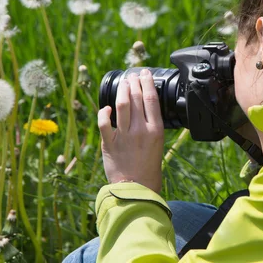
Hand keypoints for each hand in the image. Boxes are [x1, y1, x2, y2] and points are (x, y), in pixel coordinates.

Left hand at [98, 69, 163, 193]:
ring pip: (121, 105)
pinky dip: (104, 112)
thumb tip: (145, 107)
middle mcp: (140, 130)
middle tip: (132, 76)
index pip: (151, 98)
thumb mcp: (158, 144)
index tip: (144, 73)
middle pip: (136, 98)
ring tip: (123, 84)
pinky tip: (107, 108)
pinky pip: (104, 122)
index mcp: (155, 130)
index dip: (146, 82)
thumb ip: (151, 126)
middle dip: (133, 83)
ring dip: (121, 91)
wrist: (136, 189)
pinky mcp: (109, 143)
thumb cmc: (149, 168)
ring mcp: (124, 136)